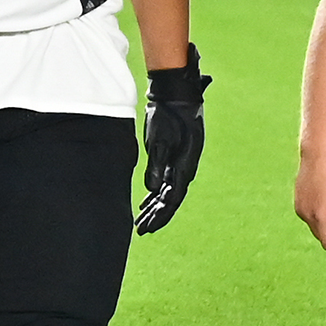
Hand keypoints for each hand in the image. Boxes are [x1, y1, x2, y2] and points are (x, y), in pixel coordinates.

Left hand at [136, 44, 208, 234]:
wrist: (177, 95)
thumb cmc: (168, 115)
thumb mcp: (159, 139)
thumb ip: (157, 165)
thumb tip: (153, 189)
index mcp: (184, 166)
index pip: (172, 199)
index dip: (159, 216)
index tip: (147, 227)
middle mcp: (185, 168)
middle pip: (170, 200)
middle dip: (156, 217)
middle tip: (141, 230)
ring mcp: (180, 163)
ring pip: (167, 193)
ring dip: (154, 208)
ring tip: (141, 222)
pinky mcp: (174, 157)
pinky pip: (165, 182)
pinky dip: (155, 194)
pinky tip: (146, 203)